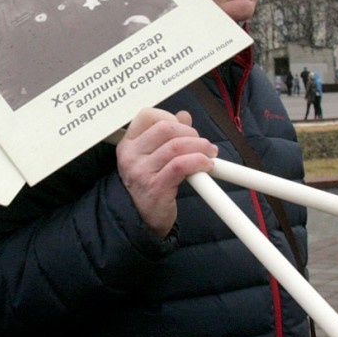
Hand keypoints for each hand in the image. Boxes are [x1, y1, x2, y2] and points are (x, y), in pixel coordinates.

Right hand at [115, 108, 217, 237]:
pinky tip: (207, 165)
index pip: (147, 115)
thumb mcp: (152, 158)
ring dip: (200, 146)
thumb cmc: (149, 186)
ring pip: (176, 145)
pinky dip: (199, 161)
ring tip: (209, 153)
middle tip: (201, 143)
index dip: (169, 116)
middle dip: (190, 132)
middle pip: (165, 127)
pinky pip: (181, 165)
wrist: (142, 220)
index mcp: (128, 144)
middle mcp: (131, 155)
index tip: (183, 128)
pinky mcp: (155, 187)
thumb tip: (184, 116)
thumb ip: (167, 136)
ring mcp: (141, 171)